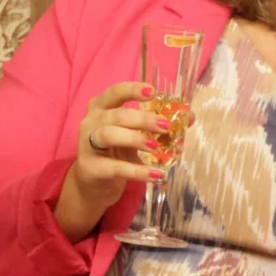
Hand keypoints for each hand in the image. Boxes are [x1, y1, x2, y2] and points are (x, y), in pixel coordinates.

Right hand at [54, 81, 167, 239]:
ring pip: (109, 135)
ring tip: (156, 147)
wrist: (93, 185)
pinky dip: (137, 171)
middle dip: (143, 119)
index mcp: (101, 108)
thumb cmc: (114, 153)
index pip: (114, 92)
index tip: (153, 92)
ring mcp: (87, 145)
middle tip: (166, 126)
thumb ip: (157, 125)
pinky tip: (156, 174)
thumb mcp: (134, 135)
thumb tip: (189, 117)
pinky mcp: (91, 168)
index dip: (132, 90)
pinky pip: (115, 167)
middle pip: (116, 115)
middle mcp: (91, 122)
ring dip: (135, 139)